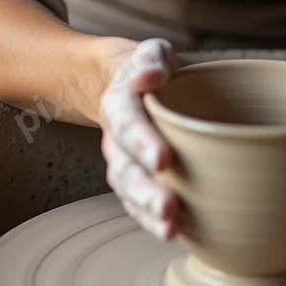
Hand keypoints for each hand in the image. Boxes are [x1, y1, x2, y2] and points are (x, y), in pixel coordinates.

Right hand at [98, 37, 179, 240]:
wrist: (132, 84)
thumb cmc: (151, 68)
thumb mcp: (153, 52)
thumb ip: (152, 58)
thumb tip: (149, 76)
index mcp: (119, 102)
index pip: (128, 122)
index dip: (143, 141)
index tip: (163, 159)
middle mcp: (115, 138)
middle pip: (124, 167)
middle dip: (145, 189)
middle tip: (168, 206)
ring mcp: (121, 162)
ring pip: (128, 191)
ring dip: (147, 211)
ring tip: (170, 228)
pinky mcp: (133, 180)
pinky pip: (136, 205)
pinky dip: (150, 221)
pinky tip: (171, 233)